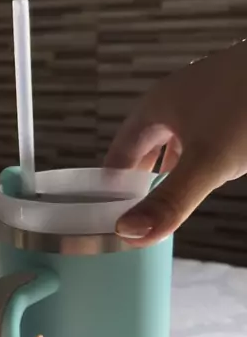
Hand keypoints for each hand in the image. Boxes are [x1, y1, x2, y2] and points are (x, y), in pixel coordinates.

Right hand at [104, 39, 246, 244]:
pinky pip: (204, 139)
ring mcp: (207, 102)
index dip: (110, 183)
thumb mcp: (207, 162)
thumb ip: (169, 202)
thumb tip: (128, 235)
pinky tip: (206, 176)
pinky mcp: (232, 108)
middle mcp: (177, 101)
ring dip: (169, 172)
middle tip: (133, 216)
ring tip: (162, 202)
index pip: (120, 151)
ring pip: (176, 143)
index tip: (104, 214)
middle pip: (146, 146)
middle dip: (139, 180)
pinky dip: (198, 162)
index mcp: (157, 106)